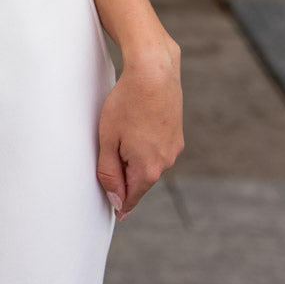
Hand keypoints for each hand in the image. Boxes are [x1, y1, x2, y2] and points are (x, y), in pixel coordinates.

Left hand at [97, 40, 183, 219]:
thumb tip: (117, 202)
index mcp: (148, 169)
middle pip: (140, 179)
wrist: (155, 71)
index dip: (120, 205)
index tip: (115, 213)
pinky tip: (136, 122)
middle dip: (124, 174)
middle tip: (108, 153)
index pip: (132, 198)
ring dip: (135, 155)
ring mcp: (174, 146)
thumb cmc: (127, 103)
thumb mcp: (108, 139)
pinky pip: (157, 145)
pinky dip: (145, 141)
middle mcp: (166, 162)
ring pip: (150, 161)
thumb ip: (109, 173)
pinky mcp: (176, 131)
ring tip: (122, 130)